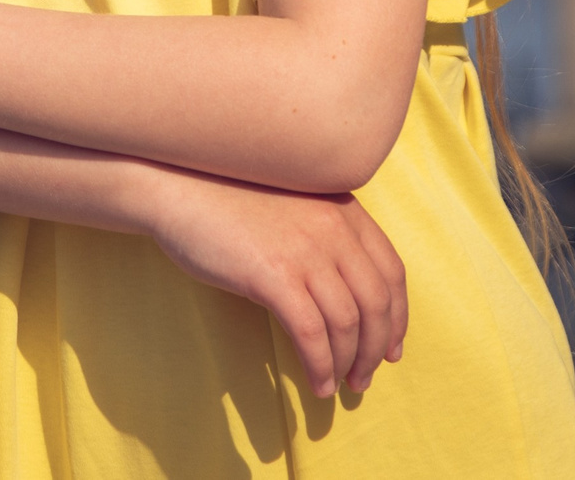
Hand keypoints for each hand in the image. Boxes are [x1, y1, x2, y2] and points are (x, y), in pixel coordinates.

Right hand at [144, 172, 407, 399]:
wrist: (176, 188)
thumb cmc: (227, 199)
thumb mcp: (292, 205)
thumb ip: (324, 234)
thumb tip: (345, 293)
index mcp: (343, 209)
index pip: (392, 271)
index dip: (397, 317)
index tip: (392, 347)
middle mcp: (334, 228)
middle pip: (377, 303)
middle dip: (377, 349)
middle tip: (364, 378)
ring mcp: (306, 252)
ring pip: (348, 324)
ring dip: (348, 364)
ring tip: (339, 386)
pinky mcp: (274, 276)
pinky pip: (312, 334)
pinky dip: (320, 366)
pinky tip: (316, 384)